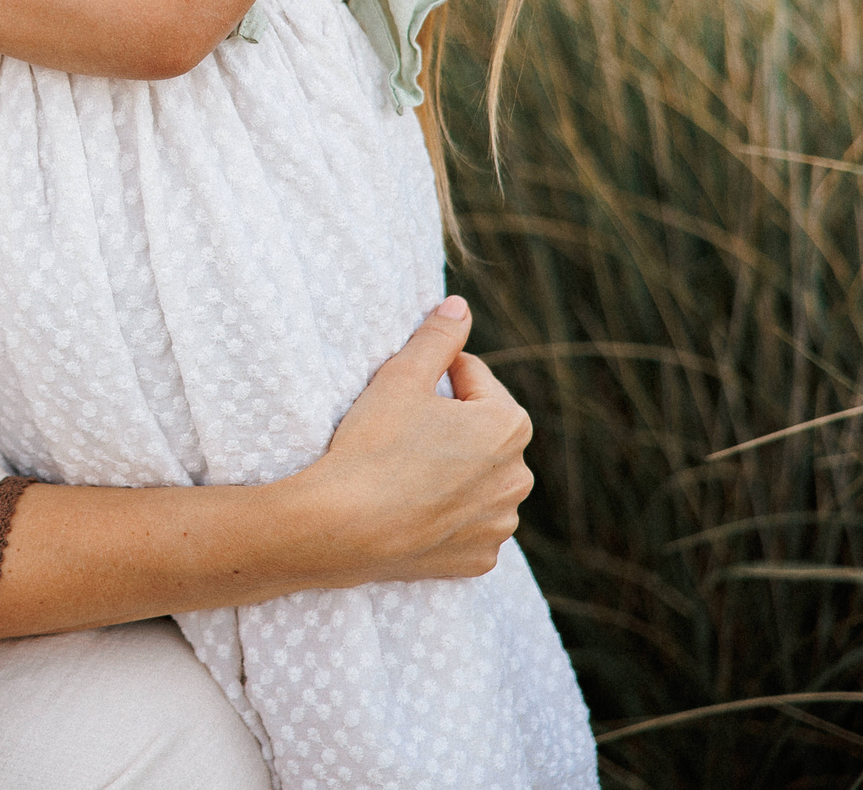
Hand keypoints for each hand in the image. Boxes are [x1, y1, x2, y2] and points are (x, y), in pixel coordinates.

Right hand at [295, 295, 535, 585]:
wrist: (344, 528)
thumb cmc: (372, 445)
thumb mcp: (401, 377)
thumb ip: (438, 337)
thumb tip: (460, 305)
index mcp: (509, 423)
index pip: (471, 377)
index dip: (431, 378)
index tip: (400, 395)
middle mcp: (519, 475)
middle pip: (479, 430)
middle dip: (449, 425)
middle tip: (400, 433)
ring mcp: (501, 522)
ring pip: (477, 479)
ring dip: (453, 470)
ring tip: (406, 473)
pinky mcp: (480, 557)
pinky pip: (468, 524)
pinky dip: (447, 515)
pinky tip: (414, 510)